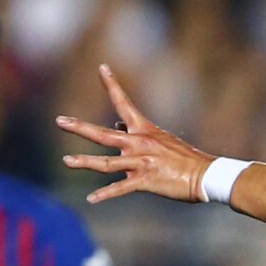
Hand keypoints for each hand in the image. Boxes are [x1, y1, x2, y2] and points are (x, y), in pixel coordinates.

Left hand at [57, 65, 213, 204]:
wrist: (205, 175)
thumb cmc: (184, 158)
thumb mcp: (161, 140)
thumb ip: (136, 134)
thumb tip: (117, 127)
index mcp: (144, 130)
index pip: (124, 102)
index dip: (112, 84)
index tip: (102, 67)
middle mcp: (138, 143)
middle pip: (102, 134)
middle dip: (80, 128)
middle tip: (60, 120)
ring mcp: (140, 163)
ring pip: (105, 163)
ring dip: (84, 162)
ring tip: (66, 161)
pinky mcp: (145, 181)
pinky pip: (120, 188)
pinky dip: (105, 194)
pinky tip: (91, 199)